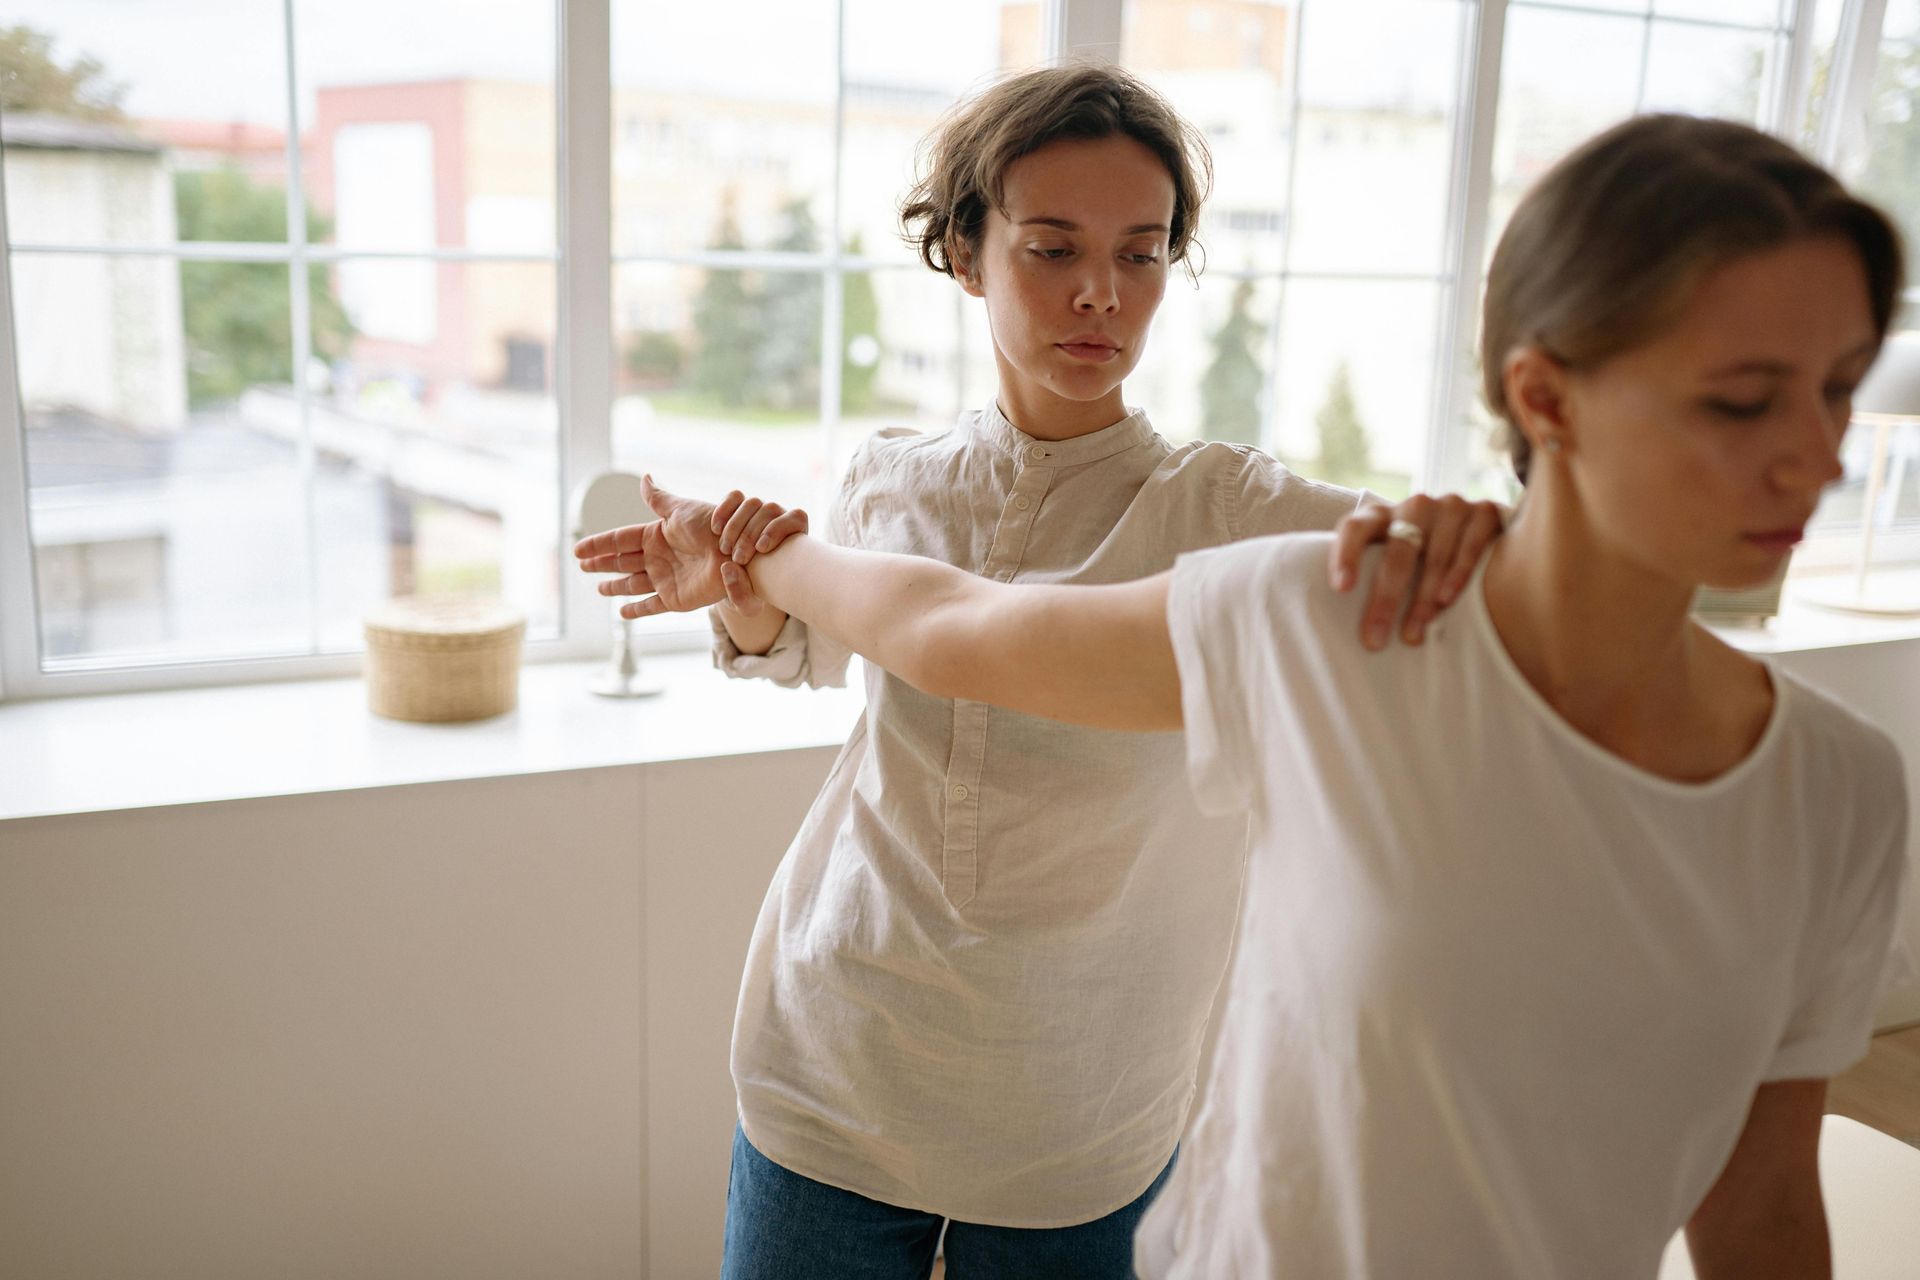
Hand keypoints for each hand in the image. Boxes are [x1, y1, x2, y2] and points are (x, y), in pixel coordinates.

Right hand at [571, 475, 759, 619]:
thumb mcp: (681, 510)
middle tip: (582, 566)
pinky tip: (622, 613)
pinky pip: (651, 606)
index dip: (599, 545)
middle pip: (623, 562)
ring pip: (632, 584)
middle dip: (603, 564)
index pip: (620, 540)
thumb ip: (659, 499)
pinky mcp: (675, 599)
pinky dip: (637, 610)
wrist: (739, 552)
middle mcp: (659, 558)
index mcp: (657, 535)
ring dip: (616, 587)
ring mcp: (666, 579)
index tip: (578, 550)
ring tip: (599, 589)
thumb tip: (644, 478)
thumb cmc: (713, 527)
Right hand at [711, 489, 808, 617]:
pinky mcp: (736, 505)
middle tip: (737, 557)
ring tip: (724, 548)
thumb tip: (730, 568)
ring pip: (753, 503)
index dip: (780, 529)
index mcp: (791, 539)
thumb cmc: (747, 591)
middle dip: (751, 534)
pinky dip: (725, 509)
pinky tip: (715, 529)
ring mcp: (756, 511)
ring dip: (737, 525)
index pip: (796, 518)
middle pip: (771, 510)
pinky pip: (735, 495)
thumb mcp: (746, 603)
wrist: (731, 579)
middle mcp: (776, 520)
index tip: (762, 549)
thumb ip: (742, 597)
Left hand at [1329, 494, 1505, 648]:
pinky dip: (1457, 576)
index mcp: (1381, 515)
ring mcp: (1452, 506)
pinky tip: (1445, 601)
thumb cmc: (1419, 557)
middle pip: (1398, 550)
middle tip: (1375, 639)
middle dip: (1386, 598)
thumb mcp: (1390, 558)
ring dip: (1421, 599)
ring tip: (1411, 635)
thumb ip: (1371, 575)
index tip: (1342, 589)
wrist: (1478, 530)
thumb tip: (1343, 625)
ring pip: (1434, 555)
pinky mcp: (1486, 513)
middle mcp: (1415, 506)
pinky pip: (1470, 546)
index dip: (1346, 554)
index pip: (1355, 528)